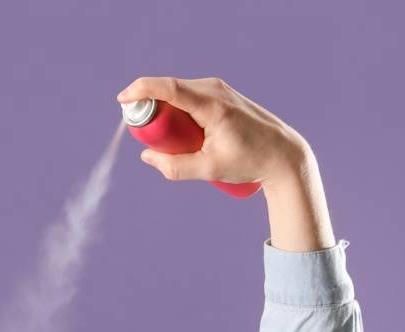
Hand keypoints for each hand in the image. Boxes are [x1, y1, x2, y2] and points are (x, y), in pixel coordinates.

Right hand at [116, 75, 334, 250]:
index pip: (171, 88)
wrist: (282, 154)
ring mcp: (219, 89)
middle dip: (150, 109)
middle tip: (147, 137)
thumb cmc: (249, 161)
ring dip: (164, 112)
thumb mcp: (208, 169)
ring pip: (178, 93)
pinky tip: (181, 133)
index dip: (143, 89)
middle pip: (170, 90)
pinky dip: (176, 111)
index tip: (122, 98)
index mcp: (213, 105)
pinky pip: (188, 97)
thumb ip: (174, 167)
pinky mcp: (220, 95)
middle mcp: (215, 90)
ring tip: (171, 142)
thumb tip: (147, 156)